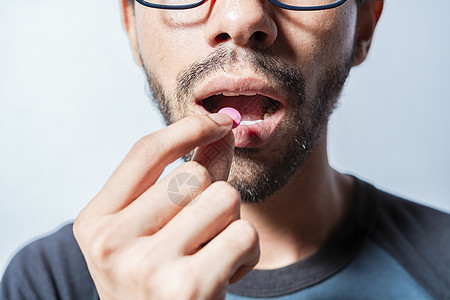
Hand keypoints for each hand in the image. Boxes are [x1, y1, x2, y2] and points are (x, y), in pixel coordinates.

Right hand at [73, 114, 259, 299]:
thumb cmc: (156, 280)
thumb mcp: (151, 230)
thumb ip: (184, 178)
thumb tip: (221, 129)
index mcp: (94, 222)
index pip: (145, 152)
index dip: (188, 128)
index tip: (219, 121)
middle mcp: (110, 243)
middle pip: (194, 176)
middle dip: (211, 198)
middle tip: (199, 234)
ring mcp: (146, 268)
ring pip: (224, 199)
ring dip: (229, 224)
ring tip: (208, 255)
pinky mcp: (188, 289)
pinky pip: (244, 235)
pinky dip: (245, 254)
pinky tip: (222, 276)